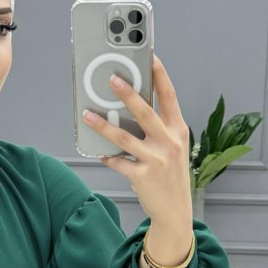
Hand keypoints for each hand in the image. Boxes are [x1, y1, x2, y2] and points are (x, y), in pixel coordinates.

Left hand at [82, 56, 193, 230]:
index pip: (170, 97)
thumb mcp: (173, 148)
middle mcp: (169, 143)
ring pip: (125, 137)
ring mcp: (156, 160)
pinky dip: (108, 157)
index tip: (151, 57)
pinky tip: (100, 153)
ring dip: (103, 125)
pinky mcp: (142, 176)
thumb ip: (158, 128)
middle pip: (145, 112)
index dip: (161, 75)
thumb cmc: (171, 175)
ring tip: (88, 115)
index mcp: (178, 130)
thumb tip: (131, 109)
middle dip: (128, 94)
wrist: (175, 211)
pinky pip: (119, 162)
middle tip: (112, 79)